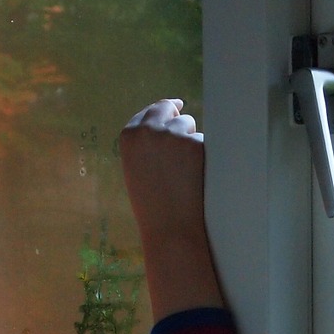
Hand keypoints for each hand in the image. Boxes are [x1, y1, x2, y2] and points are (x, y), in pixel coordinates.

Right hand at [119, 99, 223, 318]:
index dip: (162, 110)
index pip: (148, 111)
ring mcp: (173, 135)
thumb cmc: (152, 204)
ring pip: (189, 124)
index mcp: (129, 135)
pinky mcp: (195, 144)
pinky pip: (204, 140)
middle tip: (186, 126)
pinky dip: (203, 154)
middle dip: (178, 116)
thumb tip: (166, 125)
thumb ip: (146, 145)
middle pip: (168, 109)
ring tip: (185, 170)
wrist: (170, 225)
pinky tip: (196, 174)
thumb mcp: (136, 168)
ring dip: (190, 138)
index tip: (174, 107)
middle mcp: (149, 130)